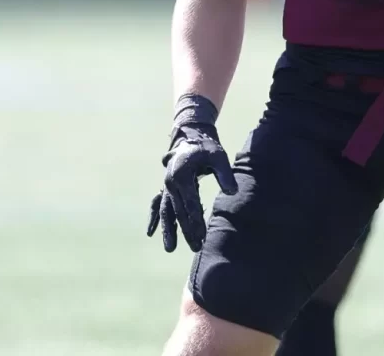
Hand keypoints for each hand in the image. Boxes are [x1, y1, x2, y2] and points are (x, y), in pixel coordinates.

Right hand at [146, 94, 237, 252]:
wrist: (191, 134)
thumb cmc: (206, 146)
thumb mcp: (219, 156)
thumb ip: (225, 174)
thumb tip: (232, 192)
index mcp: (182, 176)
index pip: (191, 204)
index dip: (196, 221)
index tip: (202, 236)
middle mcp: (171, 183)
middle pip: (178, 211)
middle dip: (187, 231)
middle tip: (196, 247)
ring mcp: (167, 185)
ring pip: (166, 211)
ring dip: (168, 230)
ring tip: (170, 249)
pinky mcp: (167, 187)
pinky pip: (158, 205)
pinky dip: (155, 218)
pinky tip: (150, 232)